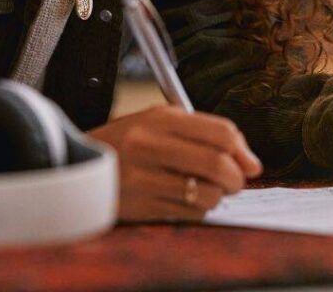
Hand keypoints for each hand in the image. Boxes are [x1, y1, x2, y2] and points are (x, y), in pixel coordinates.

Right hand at [87, 105, 262, 222]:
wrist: (79, 166)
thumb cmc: (128, 143)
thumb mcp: (159, 124)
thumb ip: (204, 135)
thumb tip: (253, 164)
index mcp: (161, 118)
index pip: (220, 132)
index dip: (242, 150)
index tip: (249, 163)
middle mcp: (152, 145)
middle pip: (217, 163)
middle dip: (236, 178)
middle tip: (234, 183)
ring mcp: (144, 177)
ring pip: (205, 194)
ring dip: (216, 197)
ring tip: (206, 191)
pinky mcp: (139, 206)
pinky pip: (187, 214)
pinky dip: (196, 211)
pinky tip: (185, 201)